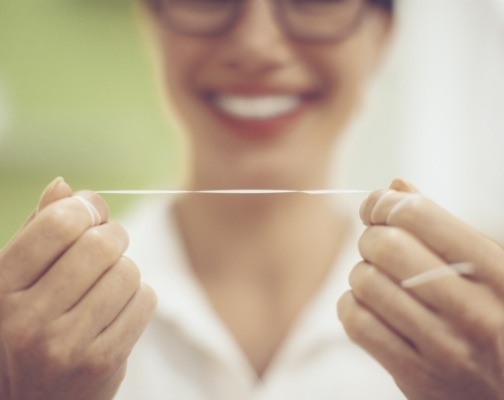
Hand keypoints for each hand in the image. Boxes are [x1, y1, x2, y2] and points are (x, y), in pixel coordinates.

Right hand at [0, 178, 156, 399]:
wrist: (37, 398)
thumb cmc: (31, 327)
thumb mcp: (18, 280)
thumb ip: (38, 231)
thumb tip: (64, 185)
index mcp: (0, 289)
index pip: (57, 224)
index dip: (86, 207)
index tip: (92, 212)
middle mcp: (26, 320)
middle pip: (100, 245)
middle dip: (113, 235)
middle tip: (108, 244)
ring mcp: (64, 346)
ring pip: (127, 271)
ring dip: (125, 271)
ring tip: (107, 286)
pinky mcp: (101, 362)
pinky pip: (145, 300)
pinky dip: (138, 297)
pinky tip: (117, 310)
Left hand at [337, 179, 503, 399]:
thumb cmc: (495, 315)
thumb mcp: (490, 267)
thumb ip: (442, 225)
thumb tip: (395, 185)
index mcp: (497, 273)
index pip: (419, 215)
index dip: (385, 202)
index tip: (378, 208)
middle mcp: (473, 311)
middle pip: (386, 247)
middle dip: (371, 236)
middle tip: (378, 243)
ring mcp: (444, 349)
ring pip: (365, 283)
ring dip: (362, 272)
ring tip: (380, 277)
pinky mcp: (416, 377)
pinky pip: (357, 324)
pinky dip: (351, 305)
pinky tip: (369, 304)